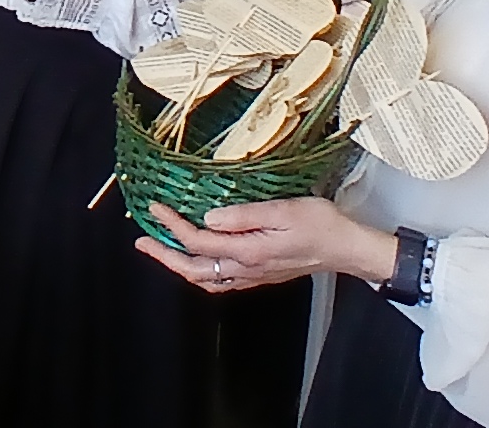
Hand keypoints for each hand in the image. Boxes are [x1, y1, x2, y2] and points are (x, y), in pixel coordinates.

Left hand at [132, 199, 396, 292]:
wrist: (346, 248)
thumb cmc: (321, 225)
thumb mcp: (284, 210)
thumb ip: (244, 215)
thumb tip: (209, 217)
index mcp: (248, 251)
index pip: (199, 241)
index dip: (173, 226)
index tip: (156, 208)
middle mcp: (246, 268)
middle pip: (194, 269)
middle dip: (164, 255)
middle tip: (142, 241)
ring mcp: (252, 275)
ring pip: (205, 279)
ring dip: (180, 265)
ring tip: (162, 251)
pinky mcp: (260, 274)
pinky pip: (221, 281)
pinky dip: (201, 273)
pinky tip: (199, 262)